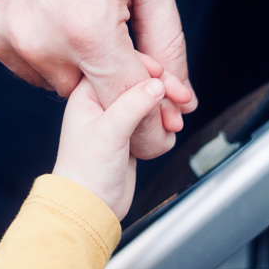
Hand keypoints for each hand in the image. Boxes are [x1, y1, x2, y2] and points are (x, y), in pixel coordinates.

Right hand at [0, 0, 196, 158]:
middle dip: (100, 68)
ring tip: (65, 3)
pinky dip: (25, 38)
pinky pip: (8, 53)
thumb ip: (166, 41)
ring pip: (43, 77)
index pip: (123, 101)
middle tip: (104, 23)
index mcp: (87, 28)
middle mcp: (35, 40)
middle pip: (81, 91)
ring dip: (60, 55)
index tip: (160, 116)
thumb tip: (180, 95)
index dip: (148, 113)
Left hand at [53, 64, 191, 220]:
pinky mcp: (130, 133)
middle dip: (163, 88)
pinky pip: (153, 118)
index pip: (118, 62)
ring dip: (167, 107)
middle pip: (139, 79)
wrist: (89, 207)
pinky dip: (165, 123)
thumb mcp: (109, 132)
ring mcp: (117, 118)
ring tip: (175, 122)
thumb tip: (157, 82)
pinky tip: (169, 132)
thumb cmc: (85, 172)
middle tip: (182, 99)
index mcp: (87, 94)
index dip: (145, 66)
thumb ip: (133, 104)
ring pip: (149, 99)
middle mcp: (101, 102)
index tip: (165, 76)